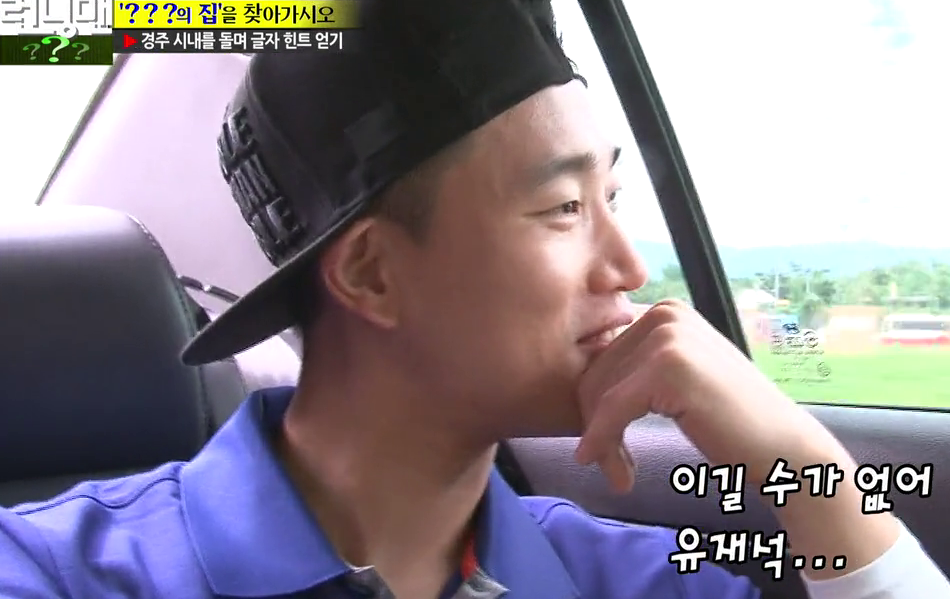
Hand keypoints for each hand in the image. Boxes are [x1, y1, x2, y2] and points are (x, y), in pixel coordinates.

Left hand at [574, 299, 843, 491]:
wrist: (783, 449)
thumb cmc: (728, 422)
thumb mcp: (674, 381)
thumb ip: (631, 370)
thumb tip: (568, 381)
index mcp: (664, 311)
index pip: (599, 358)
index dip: (593, 406)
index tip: (603, 446)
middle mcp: (665, 312)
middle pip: (593, 373)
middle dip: (595, 426)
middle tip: (611, 467)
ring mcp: (669, 336)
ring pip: (598, 394)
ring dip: (602, 441)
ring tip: (620, 473)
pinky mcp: (669, 367)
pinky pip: (611, 409)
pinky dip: (603, 442)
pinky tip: (610, 469)